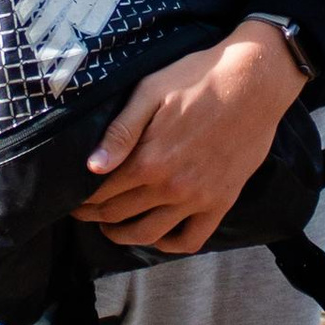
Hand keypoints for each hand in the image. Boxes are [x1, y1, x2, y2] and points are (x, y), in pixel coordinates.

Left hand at [71, 22, 305, 254]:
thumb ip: (120, 131)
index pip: (102, 192)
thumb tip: (92, 167)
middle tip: (84, 212)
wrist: (254, 82)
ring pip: (149, 234)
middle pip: (119, 214)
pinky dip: (169, 245)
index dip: (81, 200)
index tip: (70, 200)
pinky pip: (191, 240)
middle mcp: (171, 187)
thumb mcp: (150, 91)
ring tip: (111, 228)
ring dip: (123, 236)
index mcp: (149, 159)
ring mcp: (198, 198)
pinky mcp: (221, 202)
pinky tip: (157, 235)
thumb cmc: (198, 79)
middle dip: (95, 216)